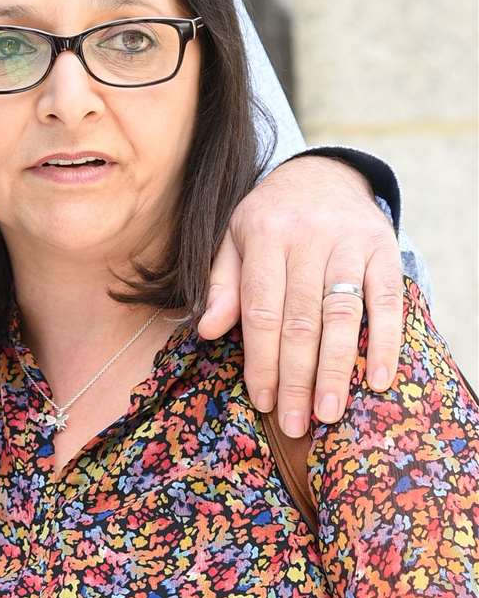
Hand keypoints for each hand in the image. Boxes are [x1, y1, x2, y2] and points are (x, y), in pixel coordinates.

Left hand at [198, 155, 403, 433]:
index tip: (262, 401)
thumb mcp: (234, 239)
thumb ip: (222, 285)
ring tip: (329, 413)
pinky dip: (385, 342)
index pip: (260, 311)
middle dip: (296, 378)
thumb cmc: (270, 218)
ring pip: (342, 316)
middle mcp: (306, 238)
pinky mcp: (383, 249)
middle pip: (300, 320)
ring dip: (335, 370)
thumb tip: (208, 331)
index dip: (261, 361)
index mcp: (263, 235)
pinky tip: (377, 380)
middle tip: (295, 423)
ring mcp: (348, 243)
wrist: (322, 174)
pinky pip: (388, 301)